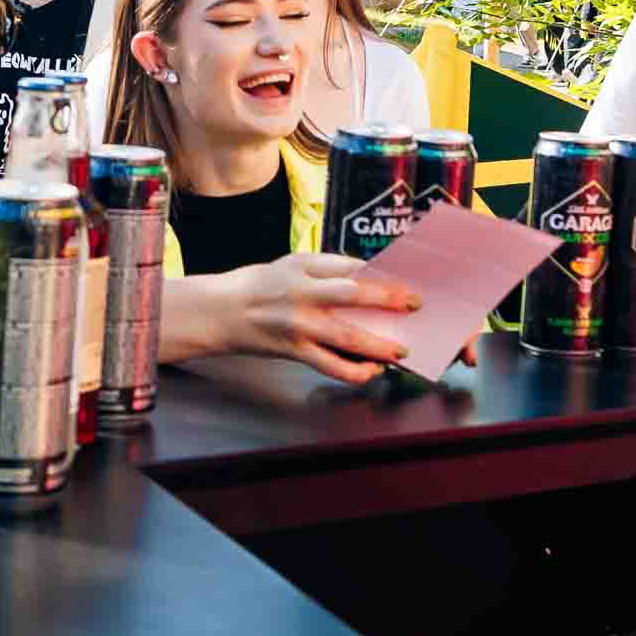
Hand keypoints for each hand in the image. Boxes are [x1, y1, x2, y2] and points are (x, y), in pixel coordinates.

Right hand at [220, 253, 419, 383]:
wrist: (221, 312)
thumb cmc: (261, 285)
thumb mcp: (293, 264)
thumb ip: (329, 269)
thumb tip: (372, 278)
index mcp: (303, 266)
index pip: (350, 266)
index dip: (383, 274)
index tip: (407, 281)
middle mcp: (301, 293)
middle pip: (352, 294)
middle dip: (388, 299)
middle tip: (415, 305)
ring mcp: (298, 324)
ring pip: (346, 336)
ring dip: (379, 345)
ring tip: (400, 349)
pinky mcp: (294, 350)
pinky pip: (330, 366)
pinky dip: (355, 372)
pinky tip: (371, 370)